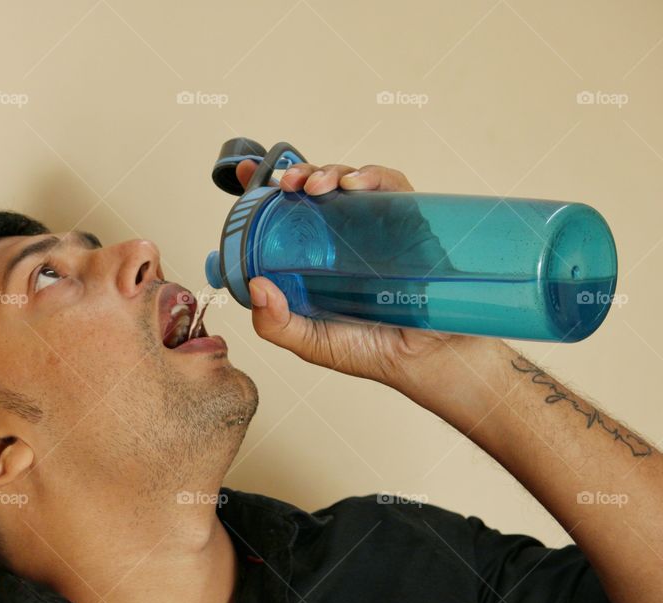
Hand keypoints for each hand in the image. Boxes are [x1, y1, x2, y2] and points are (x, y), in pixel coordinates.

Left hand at [235, 159, 490, 386]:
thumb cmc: (369, 351)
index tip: (246, 172)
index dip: (265, 188)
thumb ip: (276, 323)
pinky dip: (370, 176)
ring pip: (348, 181)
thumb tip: (255, 285)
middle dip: (297, 174)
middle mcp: (341, 236)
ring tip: (314, 185)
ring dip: (328, 172)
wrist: (426, 360)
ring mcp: (375, 225)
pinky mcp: (408, 219)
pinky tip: (353, 185)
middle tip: (286, 184)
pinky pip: (390, 186)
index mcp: (313, 258)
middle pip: (315, 188)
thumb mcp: (310, 342)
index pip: (284, 215)